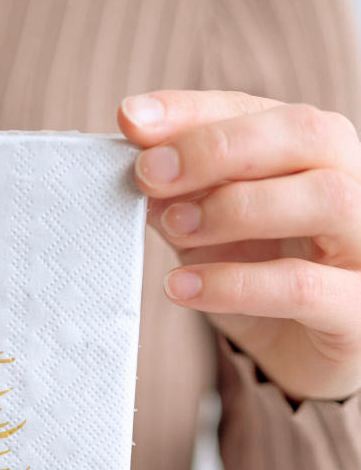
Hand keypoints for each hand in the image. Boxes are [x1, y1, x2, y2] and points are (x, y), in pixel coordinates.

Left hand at [117, 90, 360, 403]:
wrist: (302, 360)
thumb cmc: (259, 279)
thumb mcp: (210, 229)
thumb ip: (181, 193)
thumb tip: (135, 161)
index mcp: (315, 154)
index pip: (259, 109)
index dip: (193, 111)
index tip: (131, 119)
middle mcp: (355, 186)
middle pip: (310, 134)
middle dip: (219, 147)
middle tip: (150, 173)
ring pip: (326, 198)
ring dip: (236, 208)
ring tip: (173, 227)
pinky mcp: (358, 311)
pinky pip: (304, 286)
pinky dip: (235, 283)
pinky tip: (181, 287)